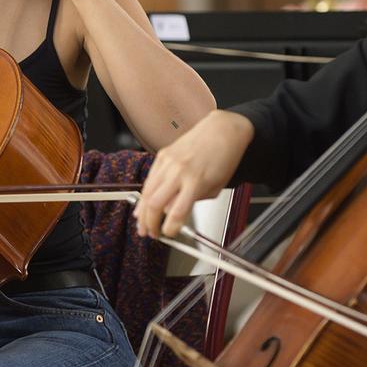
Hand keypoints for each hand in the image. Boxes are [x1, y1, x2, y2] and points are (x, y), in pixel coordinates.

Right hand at [135, 110, 252, 238]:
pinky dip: (144, 194)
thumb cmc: (224, 158)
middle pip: (156, 204)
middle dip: (150, 223)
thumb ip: (195, 200)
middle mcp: (179, 171)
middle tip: (151, 233)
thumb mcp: (216, 187)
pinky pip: (150, 178)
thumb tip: (175, 211)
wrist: (223, 131)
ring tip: (141, 223)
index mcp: (196, 181)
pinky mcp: (163, 155)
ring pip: (147, 192)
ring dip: (142, 211)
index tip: (169, 234)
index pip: (177, 213)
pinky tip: (143, 204)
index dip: (170, 228)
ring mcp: (168, 161)